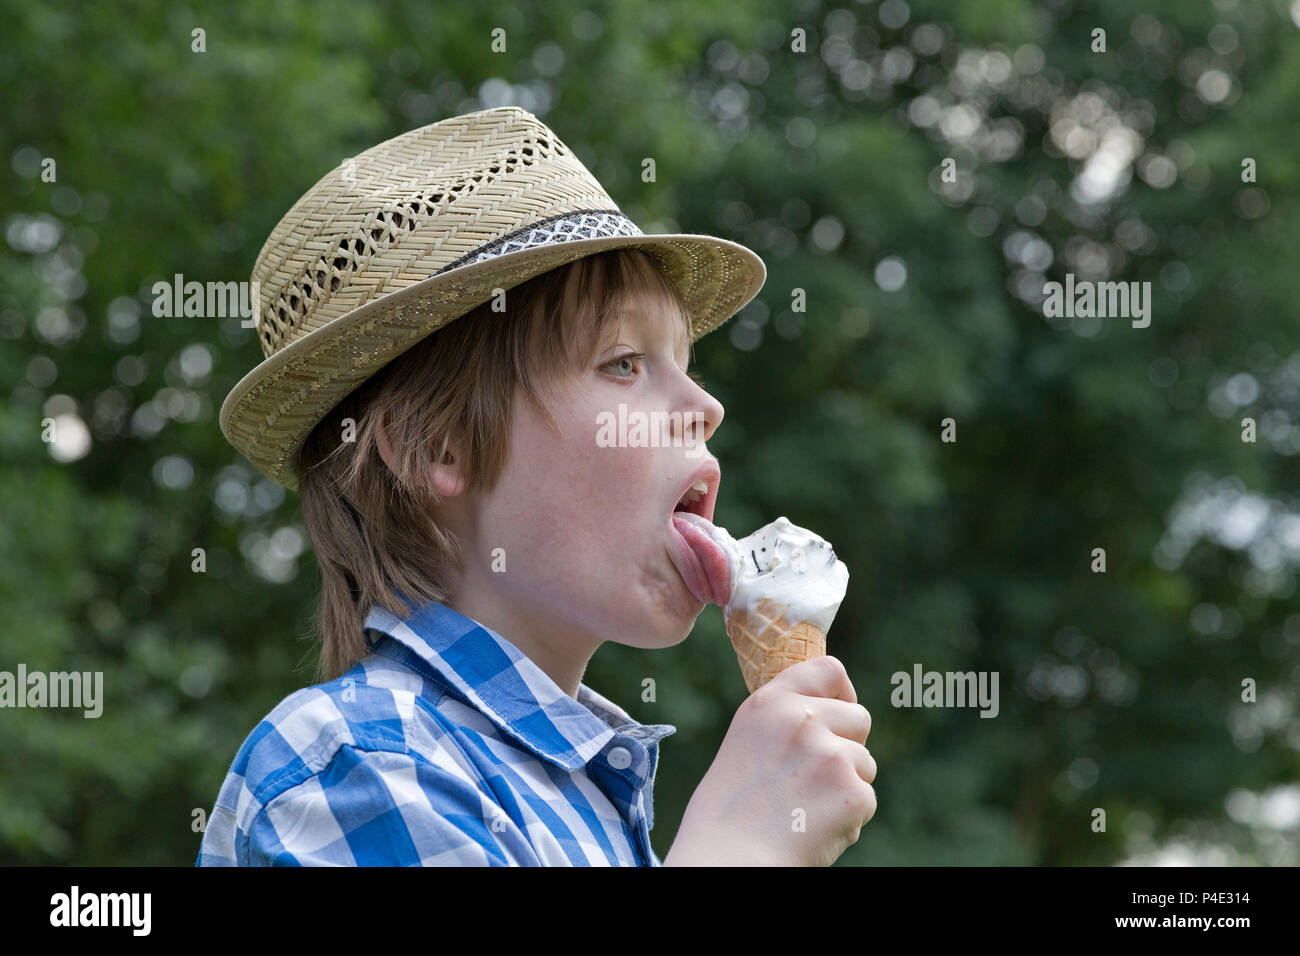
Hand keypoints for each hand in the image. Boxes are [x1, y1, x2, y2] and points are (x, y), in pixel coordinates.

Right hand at [664, 655, 875, 865]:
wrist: (730, 859)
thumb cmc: (728, 811)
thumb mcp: (745, 742)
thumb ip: (784, 721)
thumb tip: (831, 714)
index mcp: (771, 702)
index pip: (829, 670)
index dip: (842, 692)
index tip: (839, 710)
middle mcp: (803, 719)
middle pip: (859, 718)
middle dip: (848, 746)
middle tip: (814, 778)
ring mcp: (831, 754)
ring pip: (865, 763)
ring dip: (846, 785)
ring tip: (804, 809)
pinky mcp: (853, 792)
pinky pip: (866, 799)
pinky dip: (848, 818)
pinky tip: (812, 828)